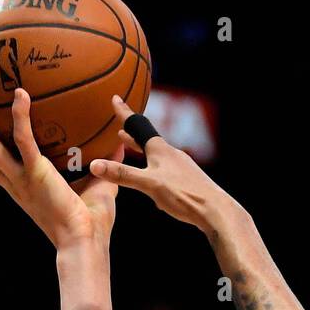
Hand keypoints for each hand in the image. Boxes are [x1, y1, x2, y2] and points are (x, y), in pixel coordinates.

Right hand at [0, 87, 122, 250]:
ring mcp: (22, 180)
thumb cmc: (92, 224)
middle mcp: (15, 184)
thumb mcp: (97, 187)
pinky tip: (21, 95)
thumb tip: (119, 145)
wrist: (87, 243)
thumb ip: (103, 165)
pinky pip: (23, 141)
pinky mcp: (37, 175)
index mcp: (21, 188)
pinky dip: (19, 117)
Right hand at [88, 94, 235, 231]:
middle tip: (121, 127)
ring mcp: (181, 167)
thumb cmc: (184, 195)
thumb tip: (94, 165)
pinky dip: (154, 169)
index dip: (124, 113)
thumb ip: (122, 175)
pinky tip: (156, 183)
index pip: (137, 126)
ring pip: (157, 156)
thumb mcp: (149, 184)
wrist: (216, 211)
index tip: (116, 98)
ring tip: (133, 149)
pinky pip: (166, 171)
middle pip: (147, 140)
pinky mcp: (188, 181)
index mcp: (160, 150)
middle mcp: (171, 154)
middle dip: (133, 135)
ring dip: (143, 152)